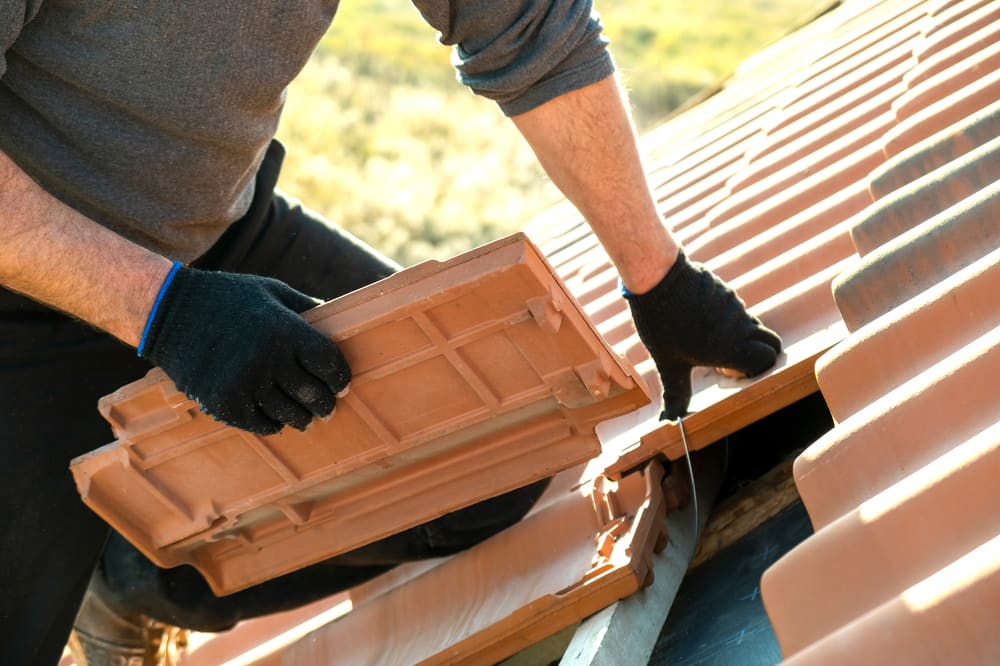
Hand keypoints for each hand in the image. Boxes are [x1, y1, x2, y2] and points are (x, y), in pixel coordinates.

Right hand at [138, 265, 349, 433]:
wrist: (169, 312)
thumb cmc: (228, 298)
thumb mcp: (271, 292)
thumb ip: (306, 309)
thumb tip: (340, 322)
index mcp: (285, 329)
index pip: (329, 364)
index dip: (340, 378)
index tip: (342, 385)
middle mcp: (268, 359)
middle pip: (314, 394)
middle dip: (325, 403)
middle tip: (327, 407)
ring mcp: (245, 383)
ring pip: (290, 414)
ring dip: (302, 417)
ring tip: (305, 417)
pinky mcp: (223, 403)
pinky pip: (262, 424)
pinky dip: (273, 423)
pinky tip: (276, 418)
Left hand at [624, 251, 781, 419]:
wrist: (656, 277)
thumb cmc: (662, 323)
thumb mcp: (668, 362)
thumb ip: (677, 392)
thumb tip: (669, 422)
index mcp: (730, 346)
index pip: (768, 359)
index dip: (756, 368)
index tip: (730, 370)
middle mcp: (739, 325)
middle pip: (770, 341)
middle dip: (761, 352)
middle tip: (731, 356)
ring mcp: (734, 304)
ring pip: (750, 323)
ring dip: (737, 333)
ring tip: (702, 334)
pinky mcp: (724, 289)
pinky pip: (734, 307)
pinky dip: (724, 316)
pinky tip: (695, 315)